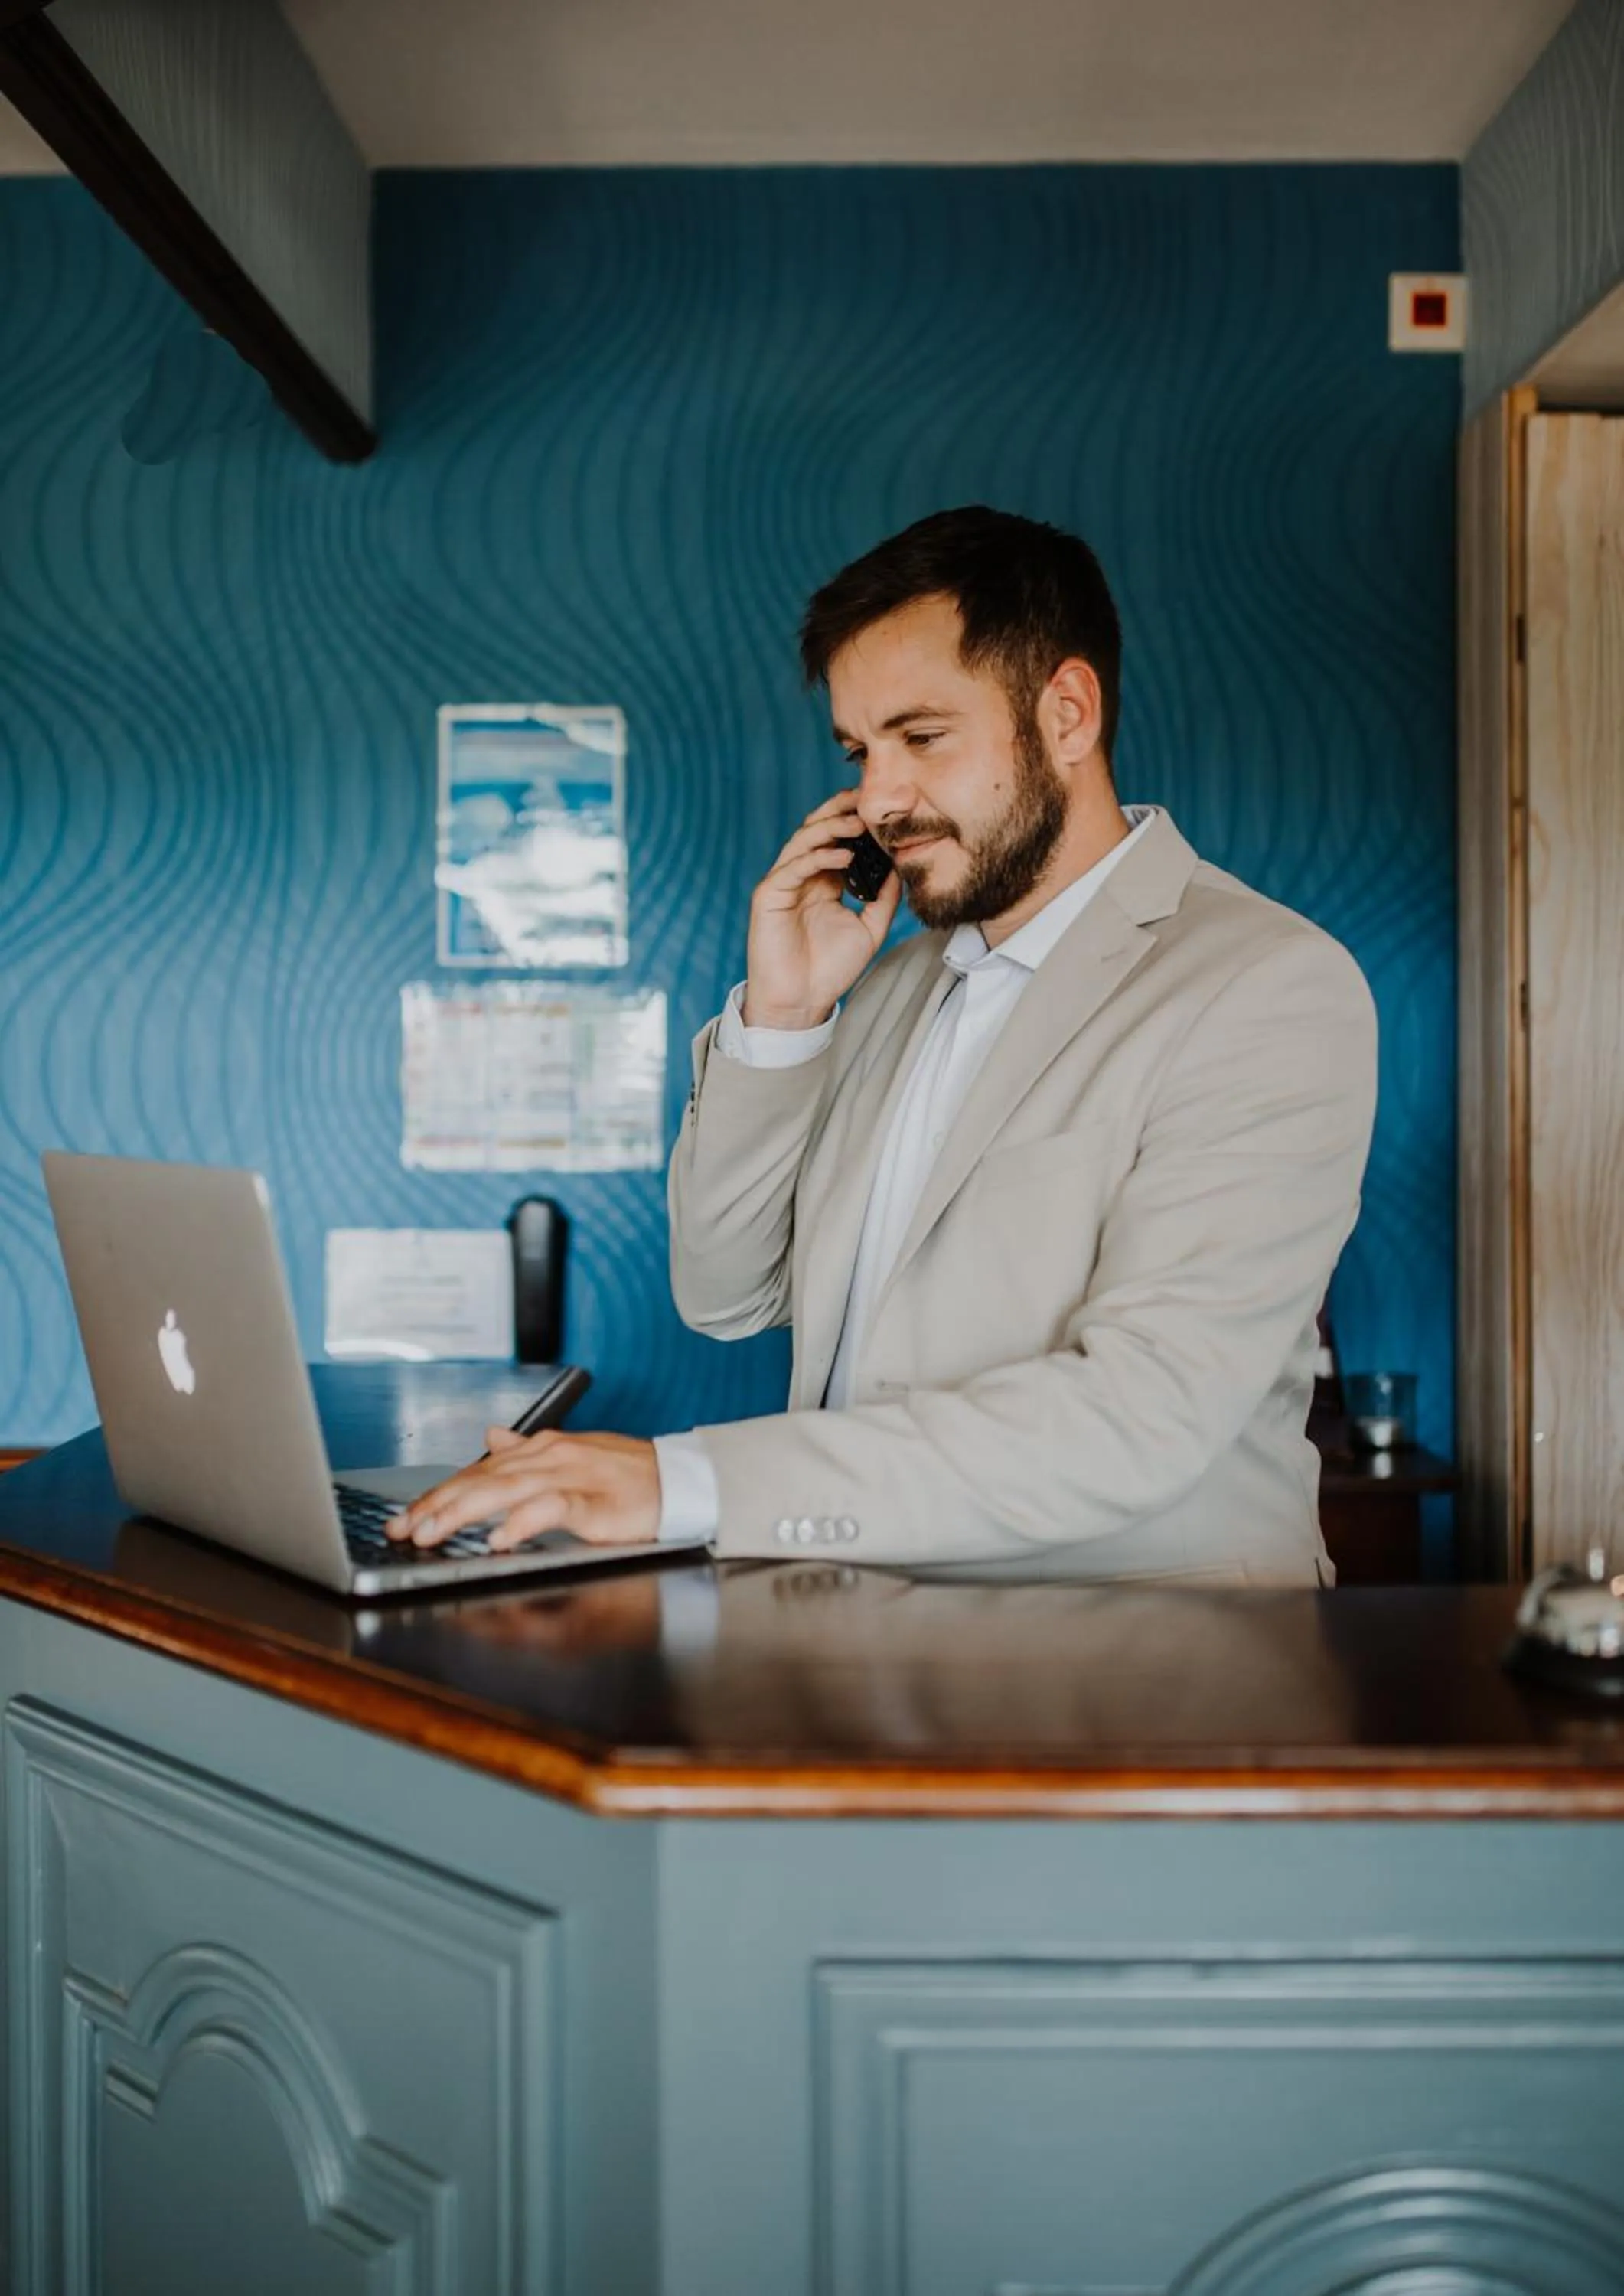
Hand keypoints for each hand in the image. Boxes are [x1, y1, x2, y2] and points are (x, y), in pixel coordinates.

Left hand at [392, 1426, 661, 1550]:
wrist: (680, 1480)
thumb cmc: (627, 1476)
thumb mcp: (570, 1458)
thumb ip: (526, 1452)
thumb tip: (490, 1436)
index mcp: (541, 1450)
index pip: (478, 1471)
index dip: (439, 1494)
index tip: (406, 1516)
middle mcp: (549, 1458)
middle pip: (482, 1480)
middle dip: (438, 1504)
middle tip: (404, 1528)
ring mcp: (572, 1477)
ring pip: (505, 1490)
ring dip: (464, 1512)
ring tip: (433, 1532)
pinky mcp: (595, 1502)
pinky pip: (553, 1508)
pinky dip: (523, 1520)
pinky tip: (501, 1537)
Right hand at [743, 791, 901, 1028]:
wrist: (802, 1001)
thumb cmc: (831, 970)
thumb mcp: (869, 930)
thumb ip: (883, 899)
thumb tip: (901, 869)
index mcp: (824, 881)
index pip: (837, 839)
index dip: (853, 820)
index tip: (880, 807)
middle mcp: (802, 877)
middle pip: (817, 831)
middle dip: (839, 812)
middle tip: (865, 798)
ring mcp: (783, 884)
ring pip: (802, 842)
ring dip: (830, 828)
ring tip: (857, 823)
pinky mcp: (768, 896)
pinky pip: (792, 867)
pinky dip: (817, 857)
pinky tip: (843, 855)